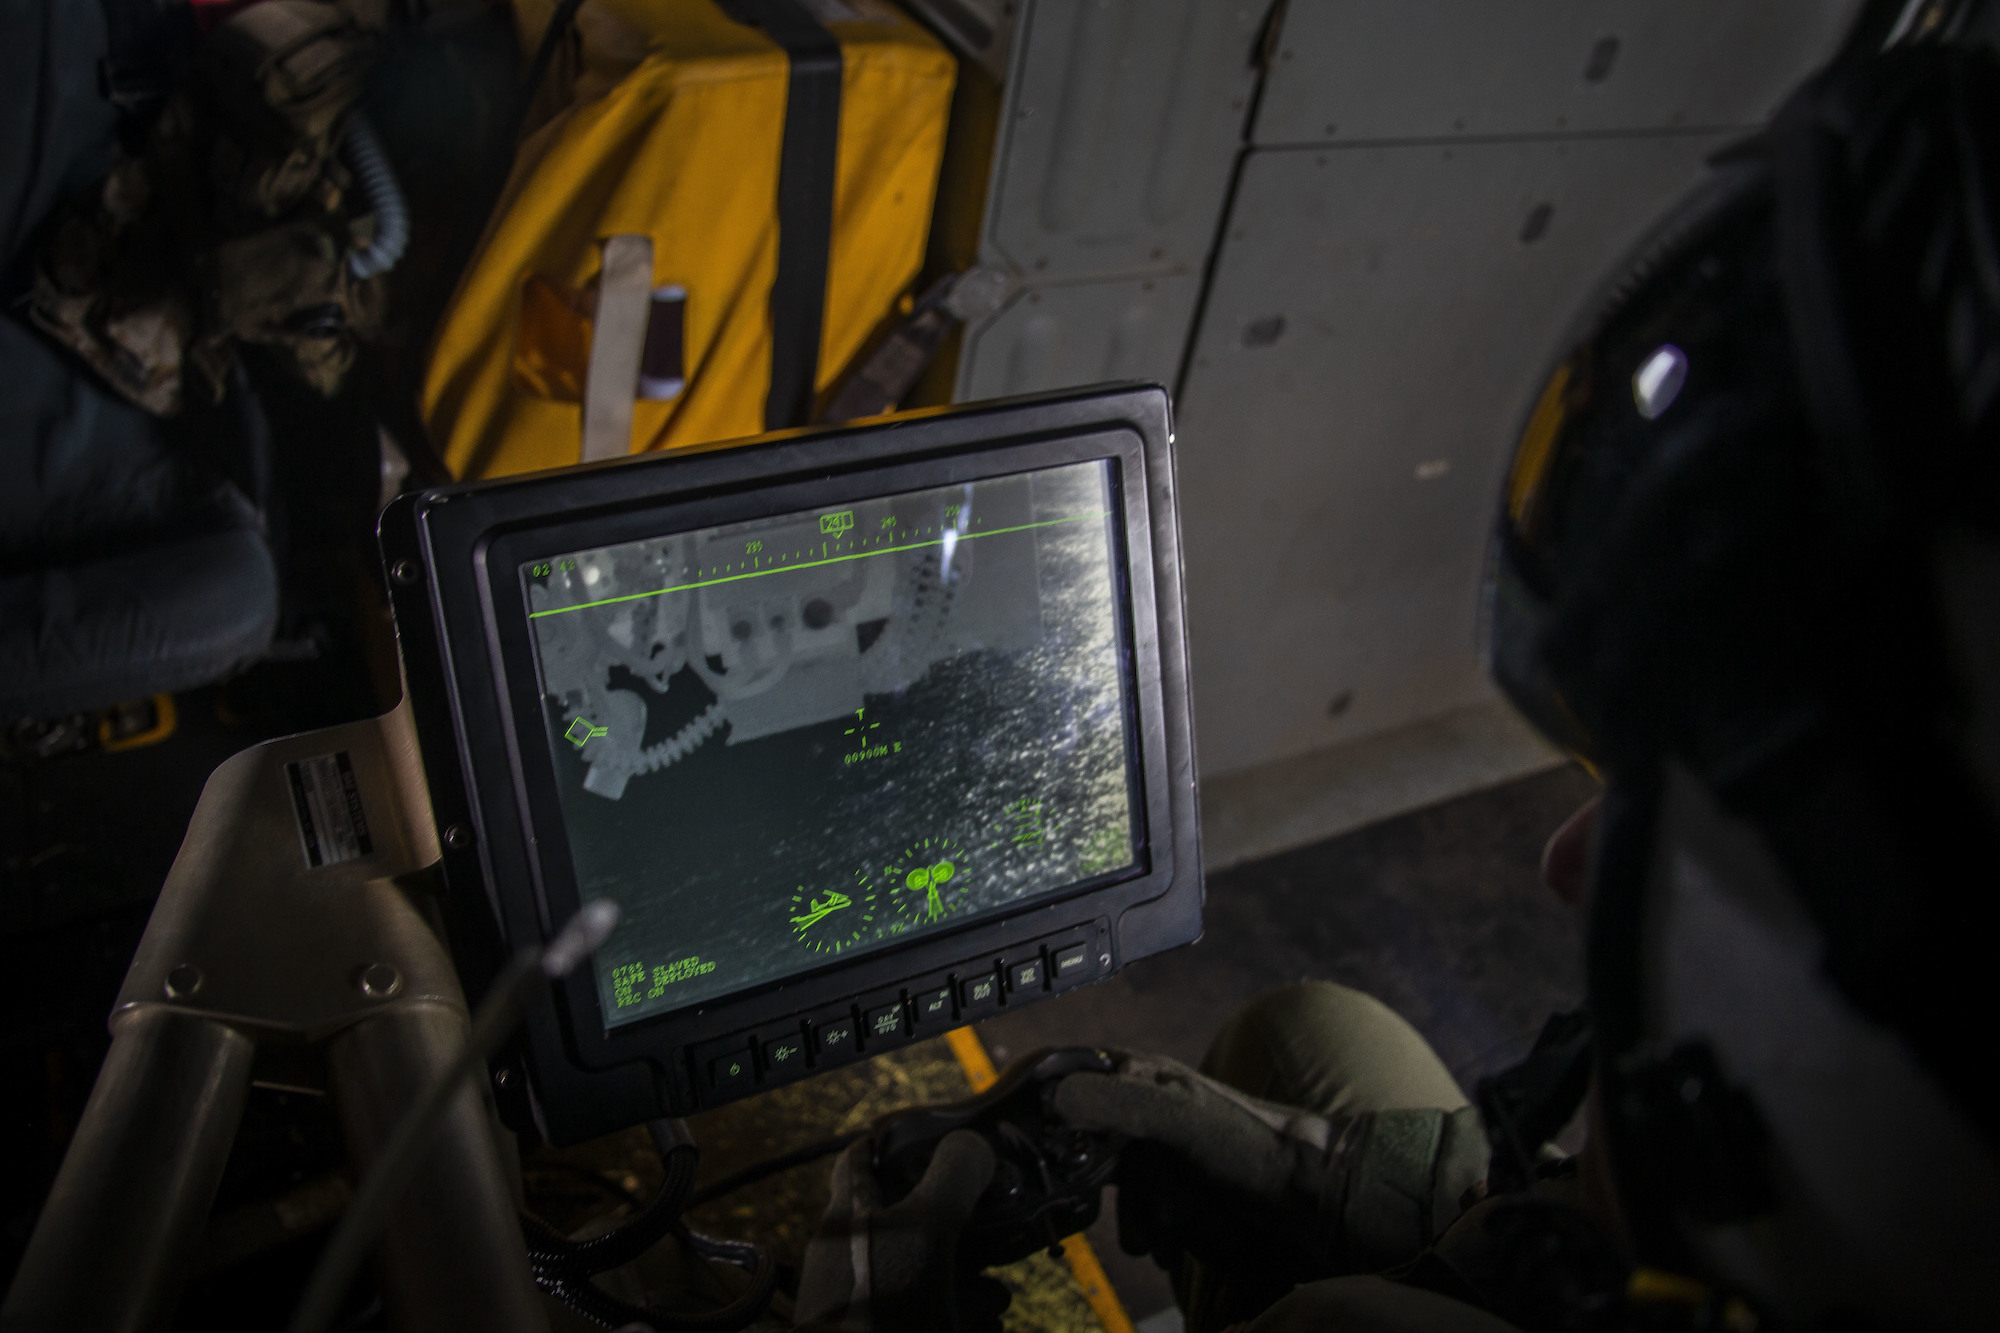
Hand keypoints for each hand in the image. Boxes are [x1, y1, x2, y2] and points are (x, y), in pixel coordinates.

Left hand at [794, 1129, 1007, 1332]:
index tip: (930, 1136)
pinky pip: (925, 1318)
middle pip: (907, 1222)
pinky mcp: (883, 1329)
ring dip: (969, 1284)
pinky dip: (961, 1318)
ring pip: (923, 1278)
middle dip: (959, 1230)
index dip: (891, 1141)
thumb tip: (975, 1143)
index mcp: (849, 1216)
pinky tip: (987, 1326)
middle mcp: (851, 1255)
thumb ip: (953, 1176)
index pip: (860, 1159)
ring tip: (999, 1299)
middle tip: (995, 1235)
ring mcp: (864, 1302)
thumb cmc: (881, 1300)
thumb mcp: (926, 1225)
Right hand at [1052, 1053, 1486, 1280]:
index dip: (1039, 1105)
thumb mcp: (1180, 1119)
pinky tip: (1164, 1247)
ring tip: (1146, 1238)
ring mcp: (1160, 1151)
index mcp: (1139, 1077)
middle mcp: (1143, 1109)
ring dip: (1120, 1215)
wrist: (1316, 1202)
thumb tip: (1053, 1097)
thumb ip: (1118, 1103)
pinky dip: (1146, 1233)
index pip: (1068, 1076)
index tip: (1021, 1141)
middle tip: (1081, 1204)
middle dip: (1079, 1179)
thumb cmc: (1254, 1150)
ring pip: (1107, 1182)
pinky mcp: (1177, 1190)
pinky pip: (1138, 1212)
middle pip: (1079, 1137)